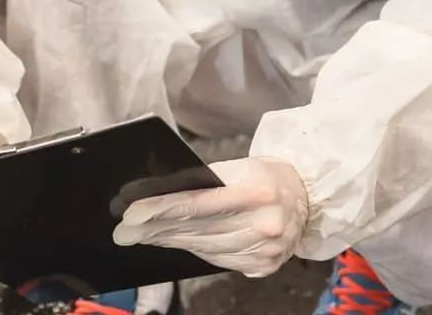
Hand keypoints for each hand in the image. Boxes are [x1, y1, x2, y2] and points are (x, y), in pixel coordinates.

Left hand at [112, 157, 308, 277]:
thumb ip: (203, 180)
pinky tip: (175, 243)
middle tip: (125, 231)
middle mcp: (263, 223)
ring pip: (205, 248)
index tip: (131, 215)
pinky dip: (195, 251)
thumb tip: (159, 195)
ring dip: (170, 242)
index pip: (196, 203)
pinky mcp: (266, 265)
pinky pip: (219, 260)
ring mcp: (266, 249)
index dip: (160, 210)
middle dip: (156, 229)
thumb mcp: (237, 166)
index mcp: (255, 191)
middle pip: (197, 229)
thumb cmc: (263, 175)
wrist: (307, 196)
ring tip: (144, 236)